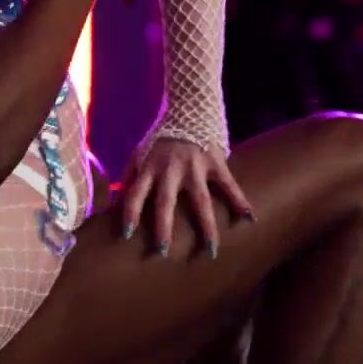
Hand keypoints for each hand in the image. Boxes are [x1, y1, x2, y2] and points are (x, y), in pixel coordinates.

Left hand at [119, 137, 253, 258]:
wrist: (188, 110)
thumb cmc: (160, 140)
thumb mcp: (139, 153)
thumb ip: (128, 177)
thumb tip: (113, 204)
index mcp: (149, 168)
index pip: (135, 193)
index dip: (130, 213)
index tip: (127, 235)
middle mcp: (170, 169)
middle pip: (165, 202)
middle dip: (163, 228)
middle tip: (162, 252)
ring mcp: (194, 166)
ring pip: (201, 200)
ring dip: (206, 226)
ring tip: (211, 250)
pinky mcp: (215, 162)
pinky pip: (229, 184)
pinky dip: (239, 200)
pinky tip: (249, 218)